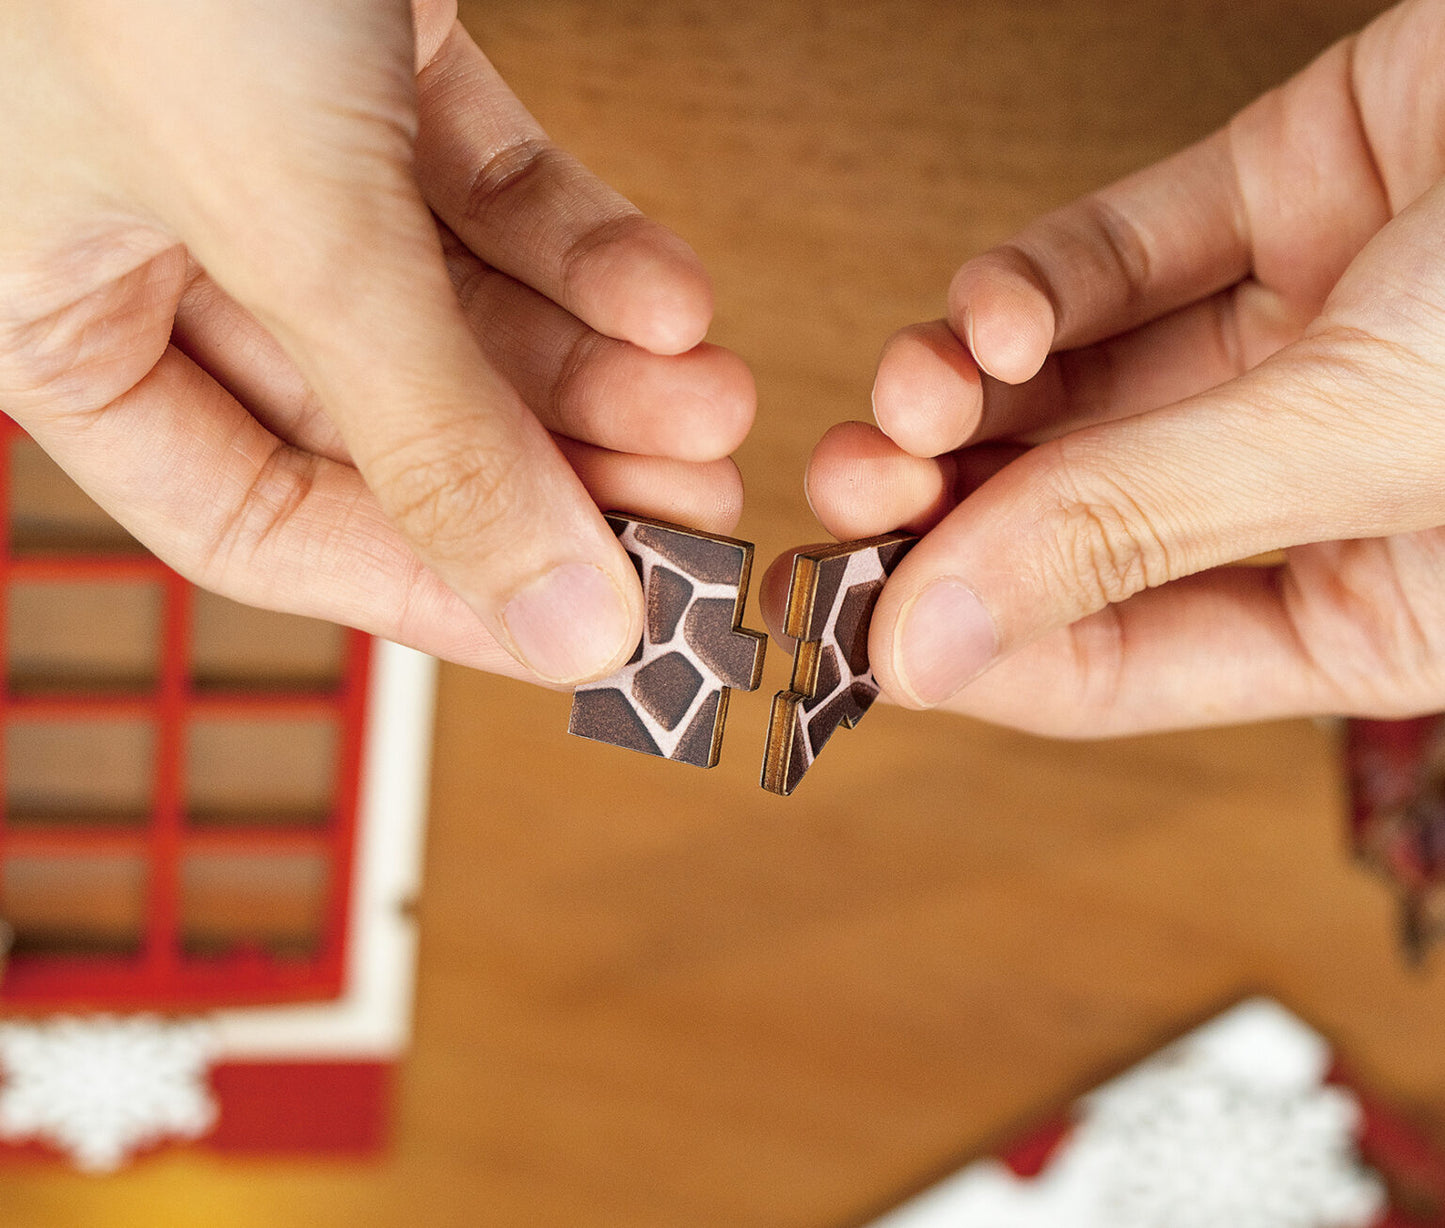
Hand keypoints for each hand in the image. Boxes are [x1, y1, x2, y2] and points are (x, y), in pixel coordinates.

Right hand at [0, 0, 752, 684]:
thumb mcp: (289, 220)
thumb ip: (429, 435)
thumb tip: (558, 618)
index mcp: (51, 315)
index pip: (260, 523)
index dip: (429, 588)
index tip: (575, 626)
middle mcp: (152, 243)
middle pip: (386, 425)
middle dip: (552, 472)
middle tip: (686, 511)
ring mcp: (260, 149)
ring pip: (454, 318)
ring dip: (601, 373)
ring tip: (717, 404)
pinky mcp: (354, 57)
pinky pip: (486, 192)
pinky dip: (589, 246)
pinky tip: (676, 298)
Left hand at [786, 0, 1444, 735]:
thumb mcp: (1369, 438)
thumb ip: (1138, 529)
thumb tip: (935, 643)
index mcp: (1376, 598)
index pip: (1129, 660)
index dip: (981, 648)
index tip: (862, 628)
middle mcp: (1324, 480)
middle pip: (1076, 524)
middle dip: (946, 514)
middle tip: (850, 496)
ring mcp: (1302, 338)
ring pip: (1073, 398)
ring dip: (962, 402)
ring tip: (905, 399)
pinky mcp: (1285, 199)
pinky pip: (1117, 263)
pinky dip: (1028, 291)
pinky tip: (988, 316)